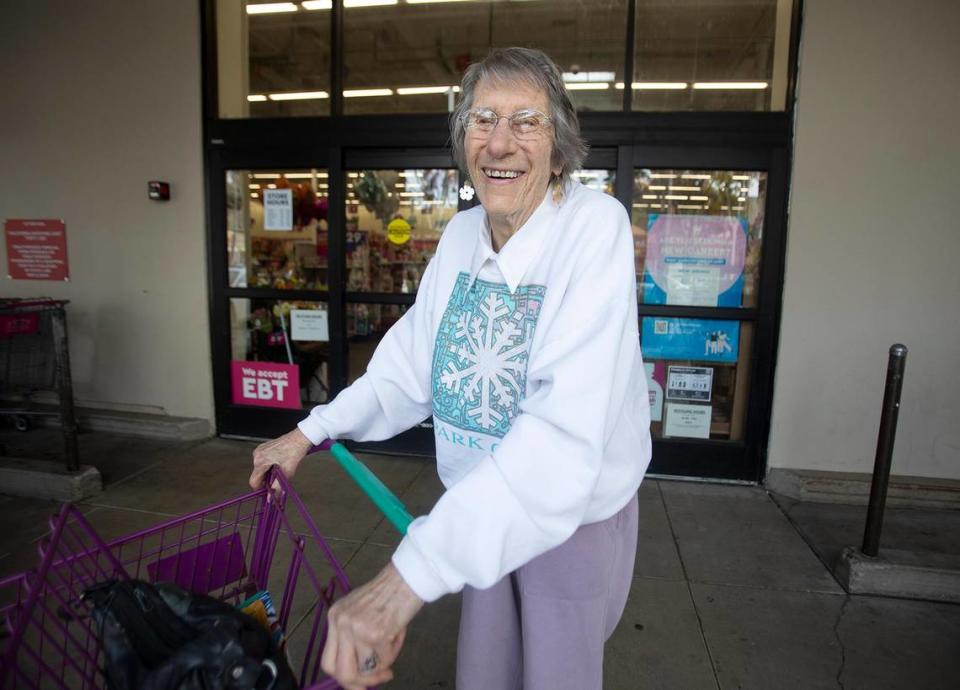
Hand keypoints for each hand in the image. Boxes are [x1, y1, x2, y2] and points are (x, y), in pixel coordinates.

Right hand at [249, 427, 313, 488]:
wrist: (301, 438)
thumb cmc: (295, 451)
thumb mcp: (287, 472)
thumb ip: (278, 487)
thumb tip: (272, 499)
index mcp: (260, 461)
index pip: (253, 481)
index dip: (261, 489)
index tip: (269, 491)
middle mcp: (257, 455)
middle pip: (257, 475)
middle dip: (267, 480)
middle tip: (279, 478)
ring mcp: (260, 450)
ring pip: (260, 469)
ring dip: (269, 473)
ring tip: (281, 469)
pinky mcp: (264, 448)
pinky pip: (263, 461)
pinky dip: (269, 465)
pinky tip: (279, 463)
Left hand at [321, 562, 423, 688]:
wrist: (406, 577)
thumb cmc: (387, 593)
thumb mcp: (358, 611)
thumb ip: (351, 638)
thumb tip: (358, 670)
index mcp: (334, 617)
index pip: (328, 661)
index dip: (343, 678)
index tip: (359, 682)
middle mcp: (341, 624)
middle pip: (341, 672)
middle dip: (361, 682)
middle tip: (380, 678)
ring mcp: (357, 629)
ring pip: (365, 670)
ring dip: (382, 665)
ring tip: (392, 646)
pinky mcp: (376, 634)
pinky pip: (384, 660)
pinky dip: (393, 653)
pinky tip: (398, 635)